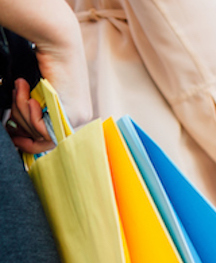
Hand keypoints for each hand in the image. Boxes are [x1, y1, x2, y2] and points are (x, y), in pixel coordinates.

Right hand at [5, 6, 90, 151]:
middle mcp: (79, 121)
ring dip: (22, 110)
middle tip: (15, 102)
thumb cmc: (44, 62)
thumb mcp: (38, 93)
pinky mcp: (72, 116)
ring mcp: (78, 119)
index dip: (30, 142)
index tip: (14, 134)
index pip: (50, 142)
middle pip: (42, 139)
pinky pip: (42, 129)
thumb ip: (33, 111)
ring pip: (39, 133)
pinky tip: (27, 96)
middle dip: (21, 121)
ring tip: (21, 89)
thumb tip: (17, 130)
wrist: (59, 44)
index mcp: (73, 116)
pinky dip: (28, 112)